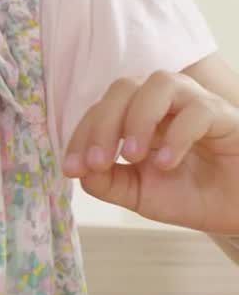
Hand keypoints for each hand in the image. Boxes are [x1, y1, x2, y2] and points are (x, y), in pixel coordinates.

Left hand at [62, 70, 238, 231]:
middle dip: (102, 125)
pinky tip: (167, 164)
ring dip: (137, 118)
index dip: (81, 137)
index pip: (100, 110)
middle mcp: (164, 101)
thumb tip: (80, 171)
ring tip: (132, 156)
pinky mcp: (224, 115)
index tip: (71, 169)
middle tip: (97, 163)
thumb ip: (107, 182)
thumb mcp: (139, 193)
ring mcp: (195, 103)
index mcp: (137, 114)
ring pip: (158, 84)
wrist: (238, 210)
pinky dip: (176, 136)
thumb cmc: (191, 194)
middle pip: (123, 88)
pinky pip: (197, 111)